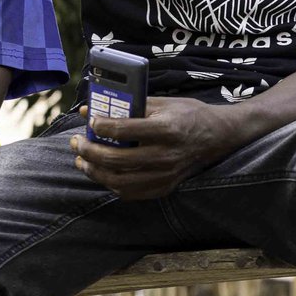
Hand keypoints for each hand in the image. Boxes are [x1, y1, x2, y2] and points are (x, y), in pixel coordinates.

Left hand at [71, 97, 242, 200]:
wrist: (218, 136)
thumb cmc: (187, 115)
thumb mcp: (161, 102)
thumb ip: (126, 106)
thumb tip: (88, 109)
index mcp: (167, 129)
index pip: (125, 130)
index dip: (101, 126)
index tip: (90, 122)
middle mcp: (166, 155)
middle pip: (117, 159)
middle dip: (89, 152)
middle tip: (77, 143)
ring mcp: (166, 175)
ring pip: (119, 180)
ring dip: (94, 171)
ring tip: (81, 161)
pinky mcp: (165, 187)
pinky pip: (130, 192)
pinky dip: (110, 183)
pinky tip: (101, 173)